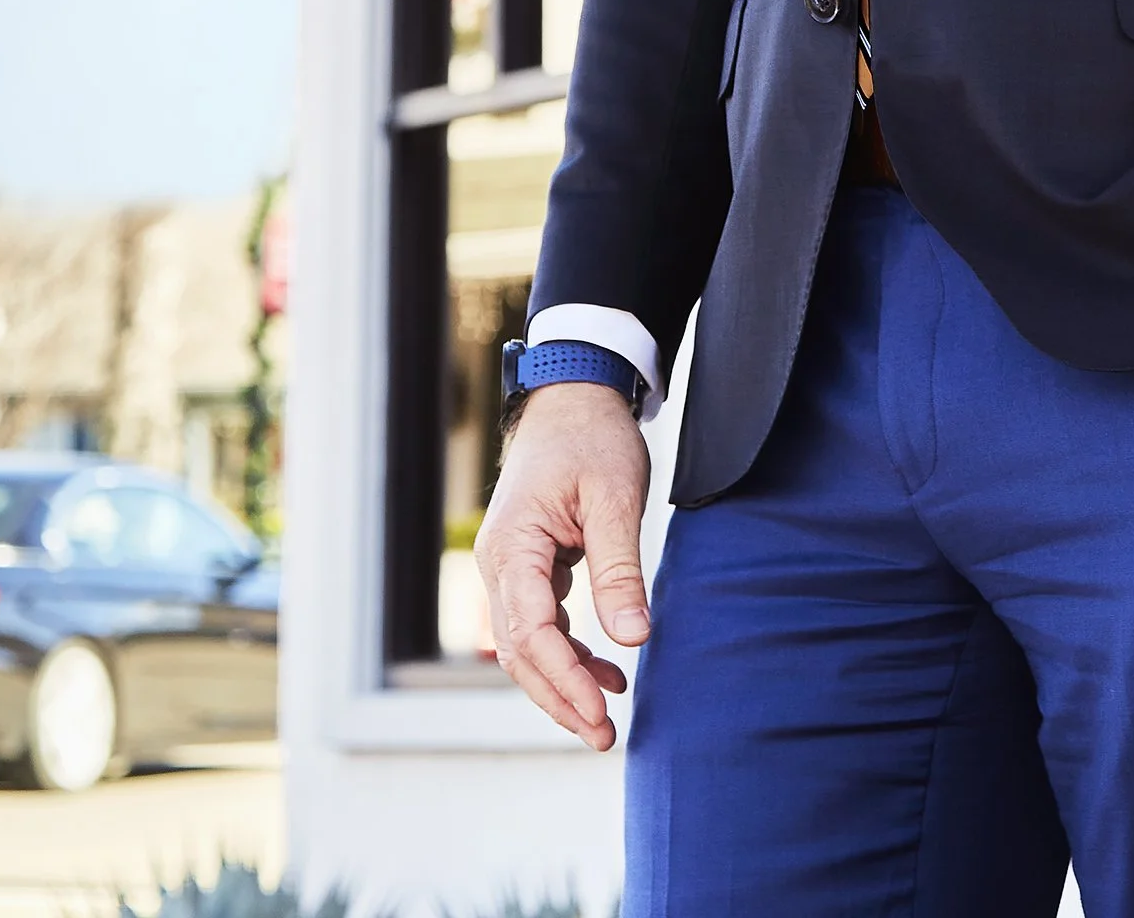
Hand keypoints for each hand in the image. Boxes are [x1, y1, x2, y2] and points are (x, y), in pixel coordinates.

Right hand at [474, 382, 650, 747]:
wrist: (574, 395)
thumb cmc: (593, 437)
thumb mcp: (615, 497)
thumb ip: (620, 569)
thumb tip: (634, 638)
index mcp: (513, 545)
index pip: (531, 631)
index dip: (564, 679)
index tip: (601, 712)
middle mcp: (499, 563)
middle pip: (521, 652)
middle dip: (560, 698)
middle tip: (604, 737)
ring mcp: (509, 567)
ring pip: (527, 646)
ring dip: (563, 684)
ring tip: (608, 718)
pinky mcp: (528, 567)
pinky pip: (540, 624)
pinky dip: (570, 654)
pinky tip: (608, 671)